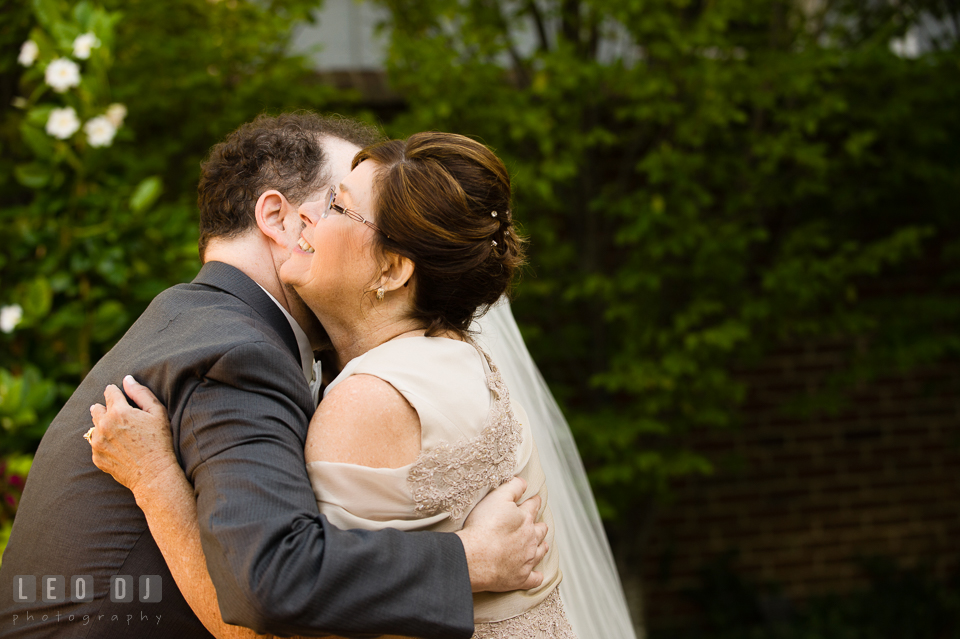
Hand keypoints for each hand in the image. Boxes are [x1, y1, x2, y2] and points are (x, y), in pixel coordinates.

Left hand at [88, 375, 179, 495]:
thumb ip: (140, 393)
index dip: (115, 392)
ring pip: (93, 426)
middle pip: (96, 408)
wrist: (153, 474)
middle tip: (120, 416)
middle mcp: (103, 425)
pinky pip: (95, 444)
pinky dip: (104, 443)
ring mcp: (97, 443)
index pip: (109, 392)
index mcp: (118, 411)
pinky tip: (119, 448)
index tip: (120, 395)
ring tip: (120, 433)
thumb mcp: (157, 413)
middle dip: (106, 408)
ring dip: (103, 425)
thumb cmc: (160, 441)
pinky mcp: (96, 457)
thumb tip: (126, 379)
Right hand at [456, 477, 547, 592]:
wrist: (474, 558)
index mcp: (525, 519)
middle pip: (541, 530)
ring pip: (540, 551)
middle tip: (539, 523)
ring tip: (543, 544)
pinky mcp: (521, 578)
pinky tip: (537, 575)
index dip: (534, 501)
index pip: (533, 506)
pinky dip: (537, 576)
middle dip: (540, 525)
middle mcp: (530, 539)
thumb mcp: (496, 498)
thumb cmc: (483, 527)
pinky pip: (535, 579)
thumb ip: (513, 487)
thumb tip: (524, 482)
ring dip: (542, 546)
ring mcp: (527, 560)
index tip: (535, 499)